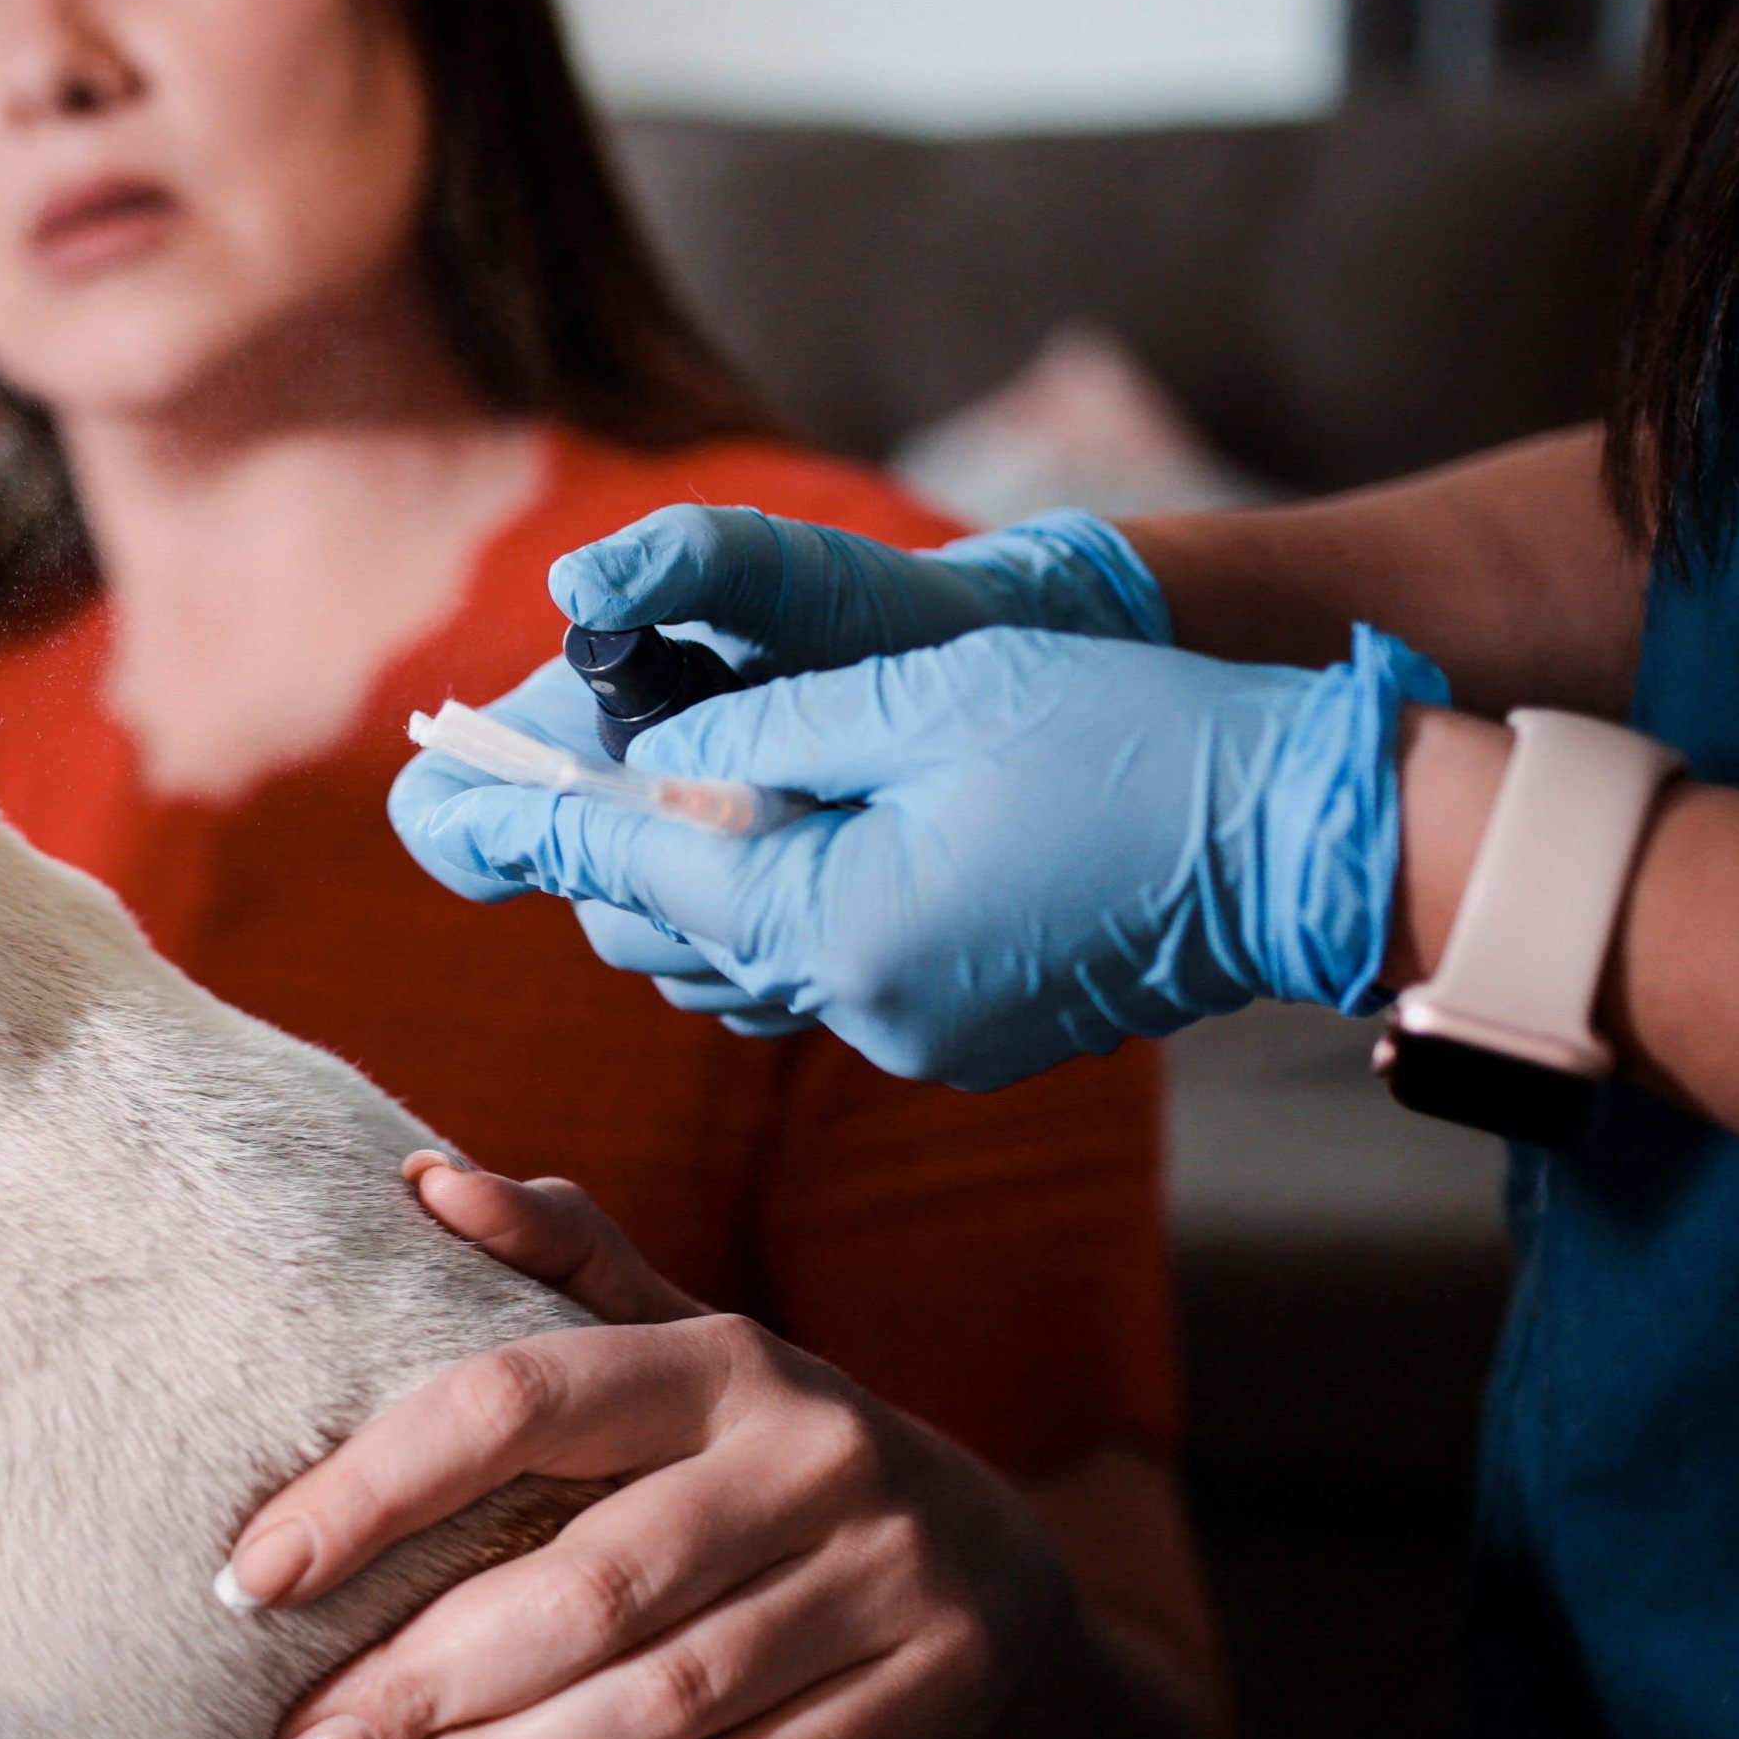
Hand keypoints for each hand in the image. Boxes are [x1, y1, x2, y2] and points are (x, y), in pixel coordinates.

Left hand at [225, 1154, 1072, 1738]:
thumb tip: (422, 1179)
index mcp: (724, 1355)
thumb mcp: (683, 1337)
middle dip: (420, 1677)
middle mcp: (814, 1453)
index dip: (374, 1488)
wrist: (1000, 1562)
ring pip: (664, 1698)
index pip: (519, 1401)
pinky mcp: (936, 1688)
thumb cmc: (766, 1449)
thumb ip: (560, 1260)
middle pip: (584, 1584)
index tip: (253, 1575)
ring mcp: (888, 1577)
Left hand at [393, 503, 1177, 1031]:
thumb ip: (770, 737)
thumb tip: (655, 762)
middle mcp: (860, 1006)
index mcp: (840, 923)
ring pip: (742, 964)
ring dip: (701, 885)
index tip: (437, 791)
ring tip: (657, 801)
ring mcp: (914, 1036)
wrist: (1301, 846)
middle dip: (607, 853)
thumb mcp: (930, 700)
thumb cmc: (1131, 740)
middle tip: (534, 776)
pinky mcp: (959, 1038)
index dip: (527, 820)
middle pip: (672, 934)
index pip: (635, 868)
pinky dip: (792, 913)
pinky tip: (809, 844)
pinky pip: (826, 977)